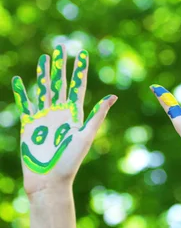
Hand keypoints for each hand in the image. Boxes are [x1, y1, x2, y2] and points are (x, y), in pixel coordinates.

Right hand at [12, 45, 116, 195]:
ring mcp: (44, 118)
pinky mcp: (28, 125)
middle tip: (61, 47)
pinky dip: (21, 91)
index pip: (78, 86)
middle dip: (60, 66)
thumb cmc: (71, 161)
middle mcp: (60, 113)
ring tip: (44, 58)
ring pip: (44, 89)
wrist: (50, 180)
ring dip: (44, 74)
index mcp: (75, 114)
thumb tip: (113, 96)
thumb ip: (97, 115)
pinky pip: (24, 104)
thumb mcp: (86, 135)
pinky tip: (19, 79)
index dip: (80, 70)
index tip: (82, 53)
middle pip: (60, 83)